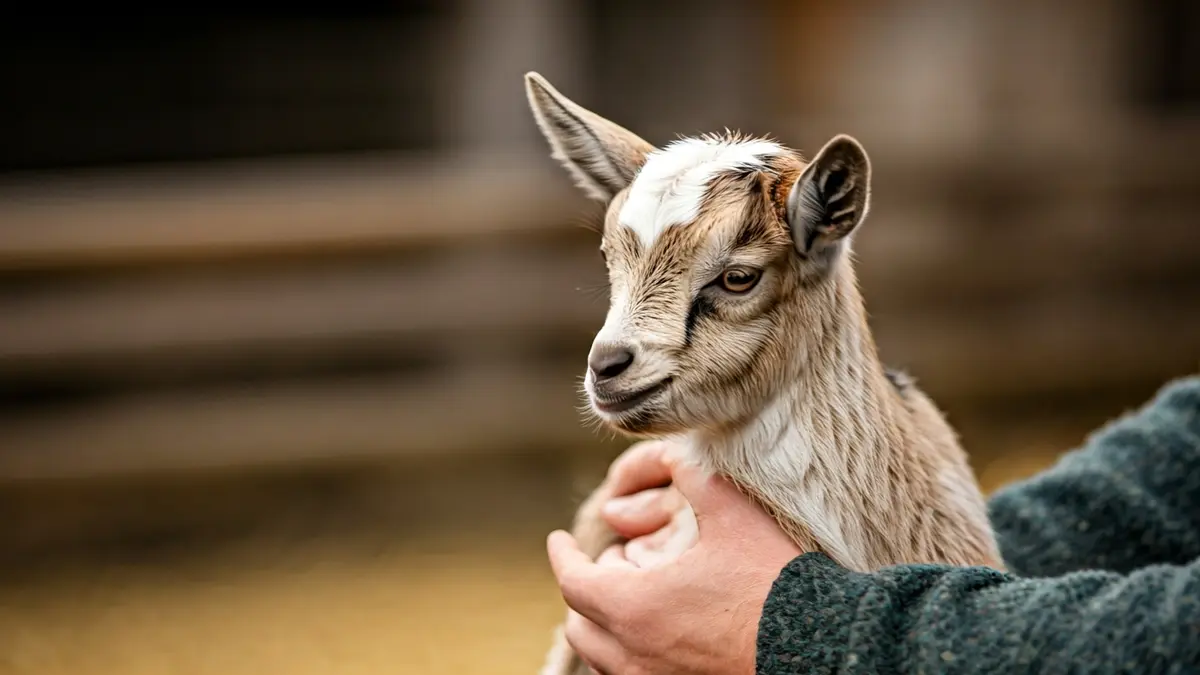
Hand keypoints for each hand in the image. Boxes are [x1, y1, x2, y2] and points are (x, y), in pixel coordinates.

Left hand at [546, 452, 801, 674]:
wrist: (820, 646)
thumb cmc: (773, 583)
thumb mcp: (732, 515)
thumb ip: (694, 478)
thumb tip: (675, 454)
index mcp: (634, 606)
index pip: (572, 581)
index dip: (561, 556)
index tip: (557, 541)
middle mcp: (633, 655)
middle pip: (581, 624)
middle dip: (587, 589)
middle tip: (612, 564)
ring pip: (605, 657)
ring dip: (608, 624)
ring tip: (635, 598)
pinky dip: (630, 653)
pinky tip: (660, 632)